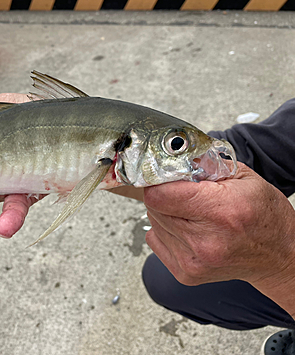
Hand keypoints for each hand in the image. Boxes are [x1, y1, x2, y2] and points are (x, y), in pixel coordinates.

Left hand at [144, 162, 294, 314]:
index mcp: (220, 211)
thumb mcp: (244, 178)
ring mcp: (193, 260)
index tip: (165, 177)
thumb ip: (206, 164)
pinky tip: (188, 229)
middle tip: (185, 195)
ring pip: (153, 223)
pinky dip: (165, 231)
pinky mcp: (186, 273)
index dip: (158, 182)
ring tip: (193, 214)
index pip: (160, 195)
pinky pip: (155, 240)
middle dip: (164, 196)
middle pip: (154, 208)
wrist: (279, 257)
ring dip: (166, 214)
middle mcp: (204, 240)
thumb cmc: (265, 217)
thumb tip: (174, 158)